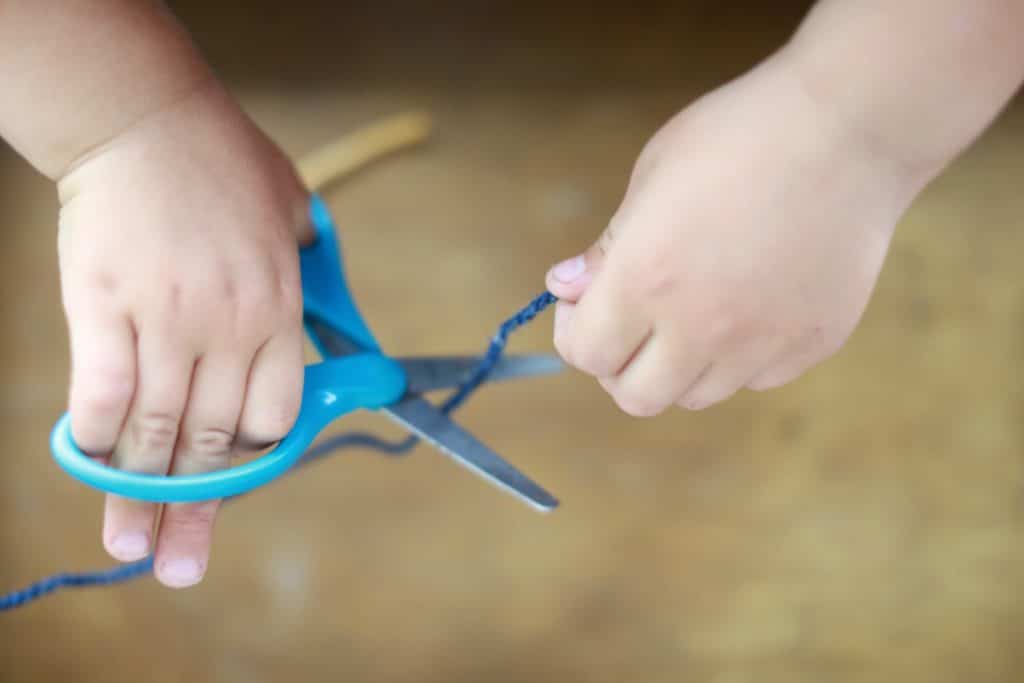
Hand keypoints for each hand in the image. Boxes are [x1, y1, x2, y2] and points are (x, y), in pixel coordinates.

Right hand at [56, 81, 307, 586]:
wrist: (148, 121)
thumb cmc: (227, 167)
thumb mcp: (300, 221)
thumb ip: (317, 284)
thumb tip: (345, 335)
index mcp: (280, 311)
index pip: (276, 418)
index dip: (258, 461)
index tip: (237, 485)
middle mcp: (229, 326)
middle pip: (217, 441)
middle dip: (198, 512)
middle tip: (179, 564)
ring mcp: (167, 318)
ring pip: (160, 430)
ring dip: (141, 496)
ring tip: (130, 546)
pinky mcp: (104, 305)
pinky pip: (105, 391)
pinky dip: (99, 435)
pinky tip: (94, 463)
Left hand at [545, 53, 927, 416]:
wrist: (849, 127)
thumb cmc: (740, 136)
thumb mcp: (652, 177)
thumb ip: (606, 247)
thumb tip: (565, 289)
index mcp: (647, 280)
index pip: (587, 354)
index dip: (575, 335)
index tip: (584, 308)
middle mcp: (701, 328)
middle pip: (636, 397)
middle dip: (618, 366)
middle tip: (628, 326)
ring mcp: (762, 344)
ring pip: (696, 396)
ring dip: (678, 367)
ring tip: (691, 312)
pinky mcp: (811, 344)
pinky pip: (756, 378)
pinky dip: (739, 358)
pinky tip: (749, 305)